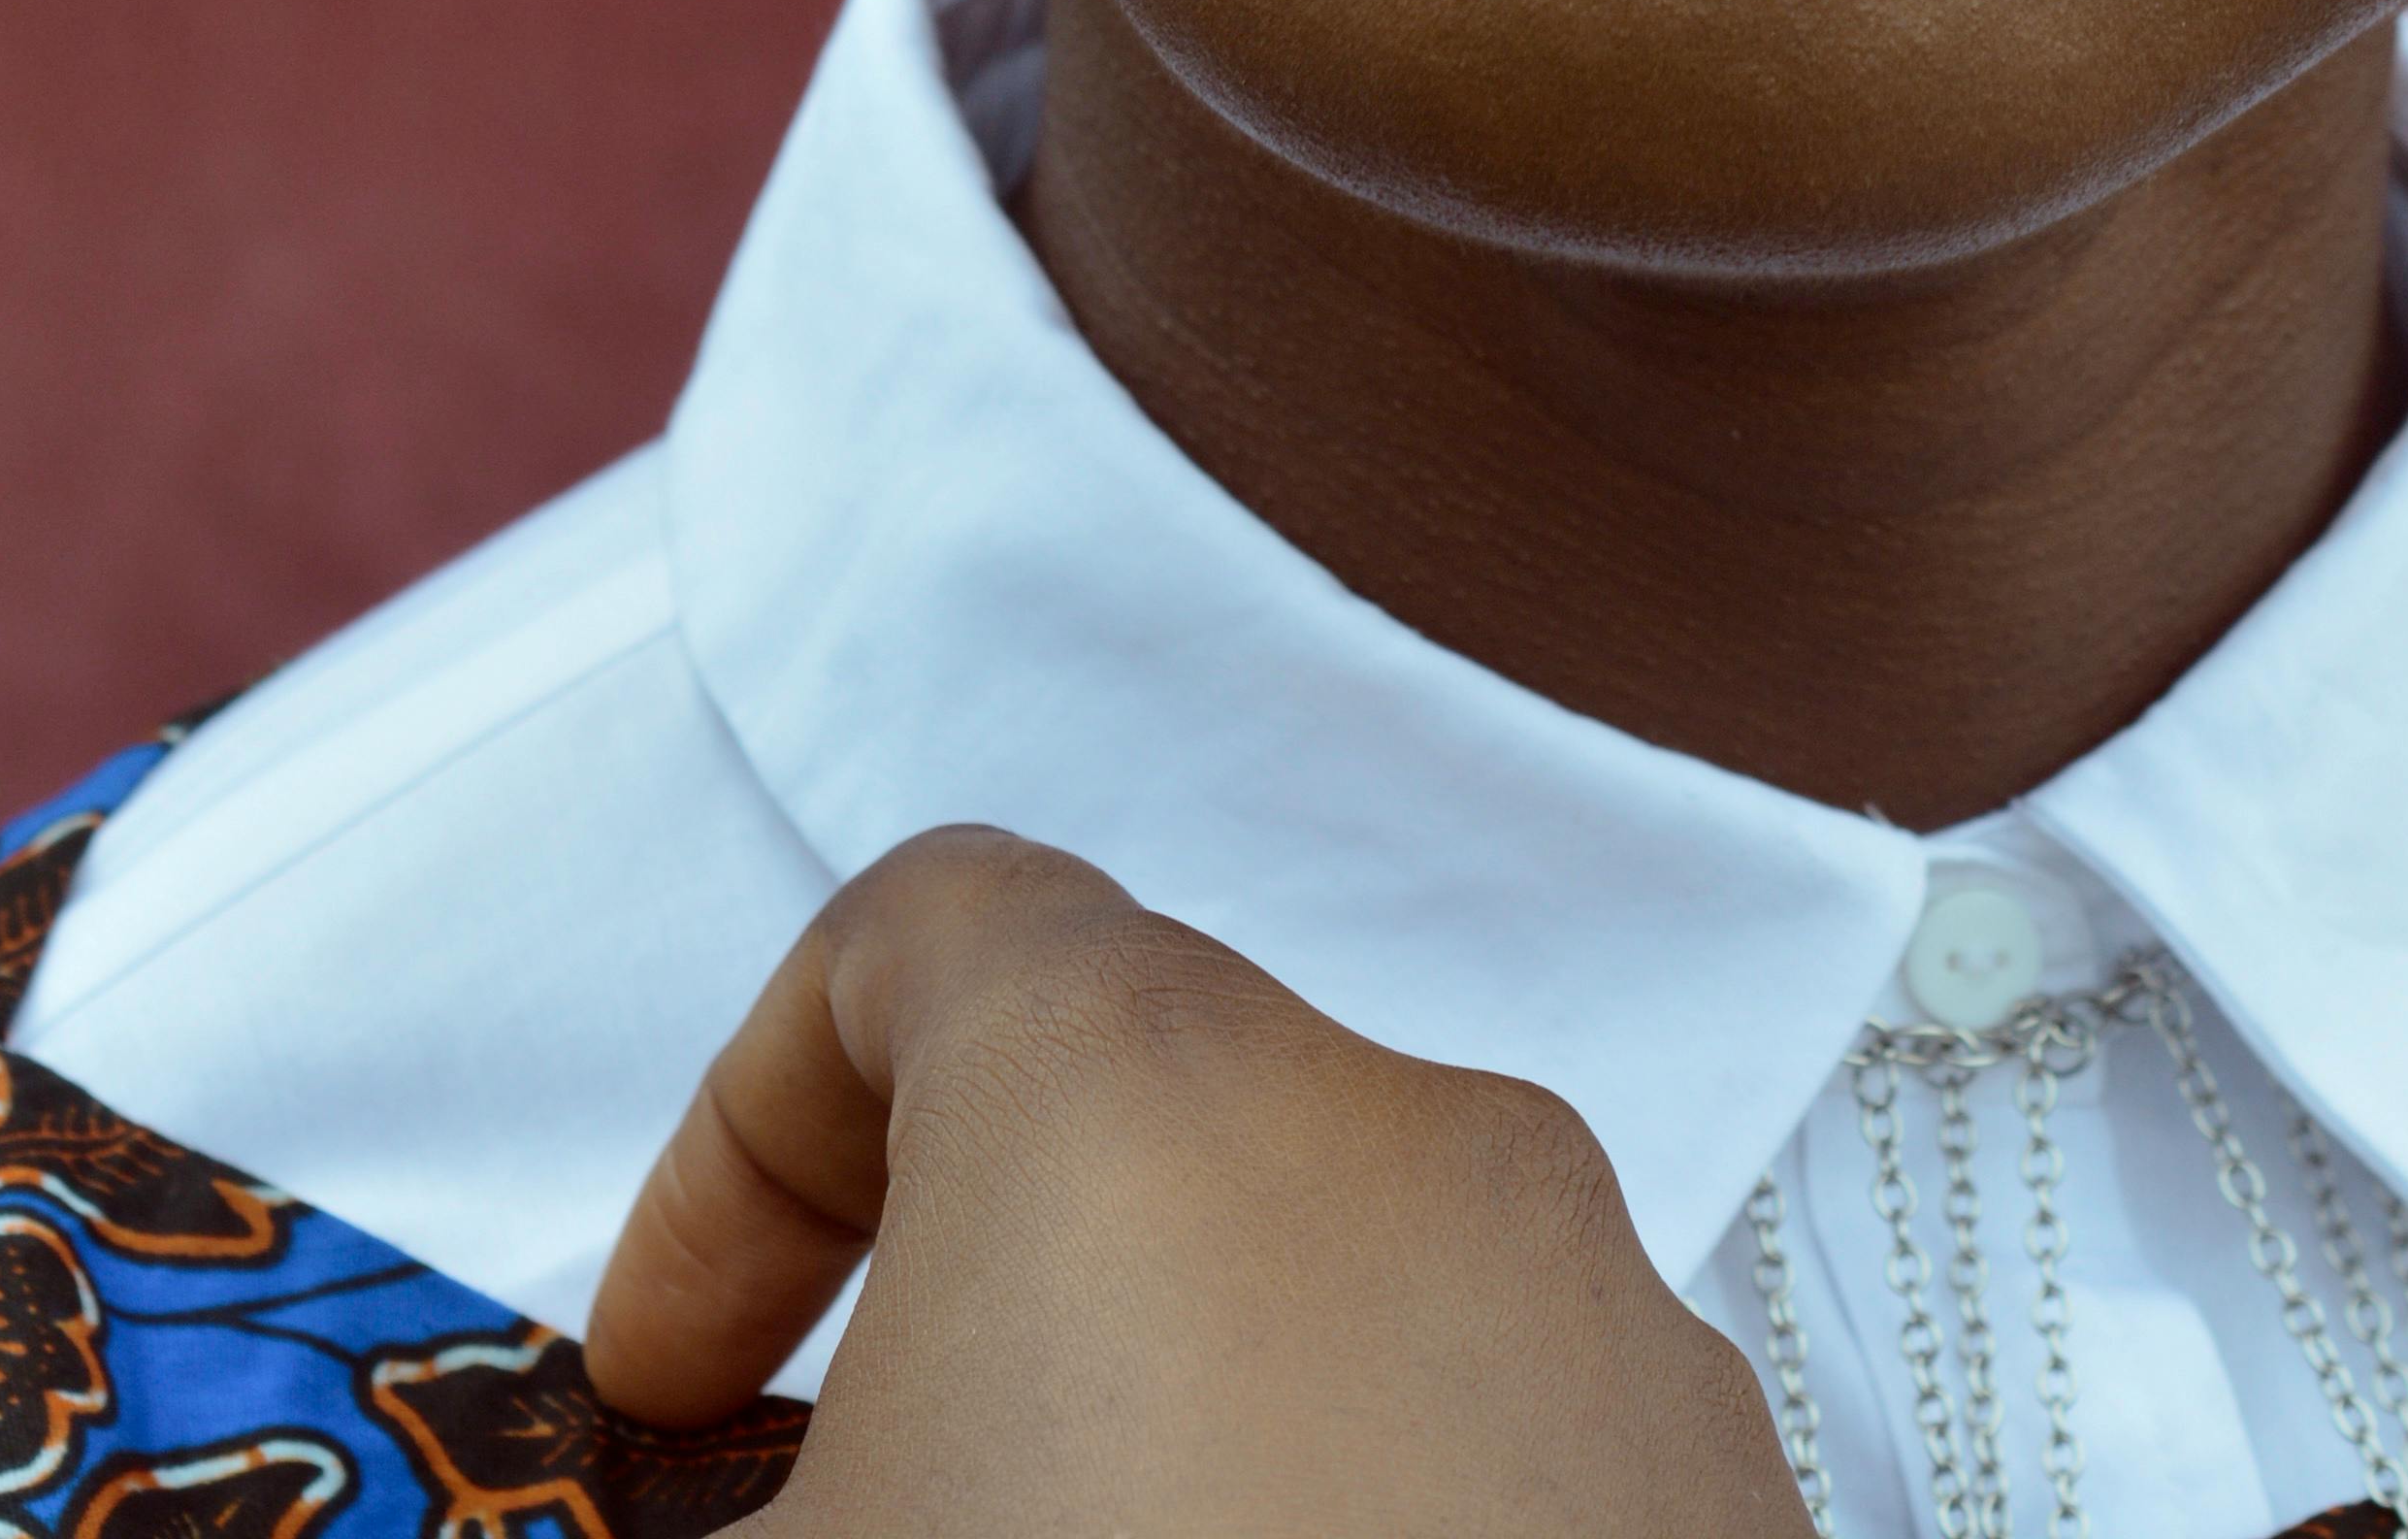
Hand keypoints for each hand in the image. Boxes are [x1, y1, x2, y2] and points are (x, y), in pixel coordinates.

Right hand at [582, 822, 1813, 1533]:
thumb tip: (754, 1516)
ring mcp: (1623, 1345)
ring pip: (1335, 1318)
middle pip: (1136, 1134)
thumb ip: (675, 1538)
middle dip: (965, 1333)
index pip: (925, 931)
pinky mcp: (1737, 1528)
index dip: (748, 1136)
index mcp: (1149, 1098)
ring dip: (1176, 1463)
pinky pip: (1503, 1471)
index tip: (670, 1392)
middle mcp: (1418, 1151)